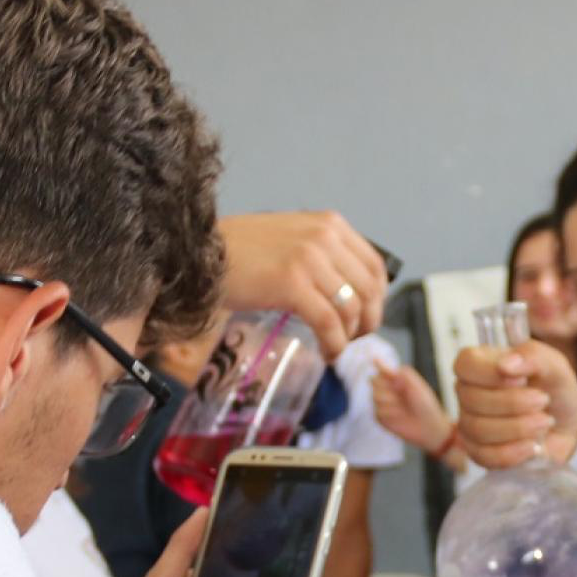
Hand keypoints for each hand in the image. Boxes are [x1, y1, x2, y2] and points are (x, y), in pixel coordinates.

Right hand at [217, 211, 389, 359]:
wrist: (199, 253)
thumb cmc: (240, 250)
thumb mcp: (292, 239)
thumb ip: (322, 255)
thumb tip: (348, 291)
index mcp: (330, 224)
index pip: (375, 266)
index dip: (377, 299)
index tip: (365, 318)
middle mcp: (325, 237)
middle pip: (369, 289)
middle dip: (367, 321)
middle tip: (353, 339)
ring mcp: (310, 259)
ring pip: (352, 308)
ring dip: (349, 336)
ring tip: (335, 347)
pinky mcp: (292, 283)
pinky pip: (329, 322)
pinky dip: (334, 343)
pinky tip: (327, 352)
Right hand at [371, 365, 457, 457]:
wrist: (428, 426)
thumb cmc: (425, 404)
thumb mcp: (416, 384)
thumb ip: (401, 372)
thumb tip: (382, 364)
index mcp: (396, 380)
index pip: (381, 370)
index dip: (379, 365)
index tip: (374, 358)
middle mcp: (388, 391)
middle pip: (374, 381)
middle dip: (385, 385)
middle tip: (400, 391)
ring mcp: (383, 404)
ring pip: (375, 396)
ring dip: (390, 401)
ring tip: (403, 407)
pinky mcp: (381, 418)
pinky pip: (377, 411)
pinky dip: (389, 413)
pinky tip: (399, 417)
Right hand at [453, 340, 576, 468]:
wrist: (568, 424)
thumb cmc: (554, 389)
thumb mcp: (554, 365)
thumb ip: (533, 356)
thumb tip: (505, 364)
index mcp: (481, 364)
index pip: (465, 363)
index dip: (490, 373)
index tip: (521, 379)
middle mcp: (469, 393)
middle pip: (471, 399)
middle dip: (513, 403)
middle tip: (543, 401)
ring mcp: (470, 424)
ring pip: (478, 429)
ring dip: (517, 427)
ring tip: (544, 422)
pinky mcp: (478, 452)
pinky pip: (485, 456)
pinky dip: (514, 452)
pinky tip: (533, 446)